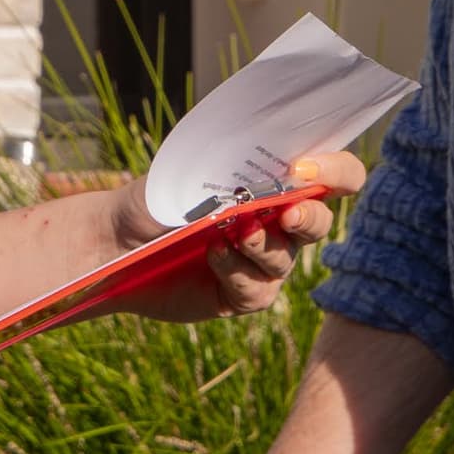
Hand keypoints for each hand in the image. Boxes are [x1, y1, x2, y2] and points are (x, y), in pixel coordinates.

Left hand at [111, 151, 364, 323]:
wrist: (116, 238)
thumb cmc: (157, 195)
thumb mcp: (193, 168)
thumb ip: (234, 163)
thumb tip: (271, 160)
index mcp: (280, 183)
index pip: (337, 175)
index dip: (337, 171)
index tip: (305, 168)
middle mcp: (281, 223)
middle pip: (322, 222)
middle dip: (310, 216)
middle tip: (286, 211)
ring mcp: (265, 261)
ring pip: (285, 257)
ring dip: (262, 243)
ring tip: (234, 232)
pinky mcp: (245, 294)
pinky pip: (257, 288)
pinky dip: (237, 269)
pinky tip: (213, 255)